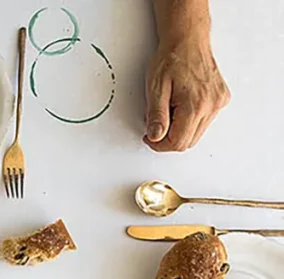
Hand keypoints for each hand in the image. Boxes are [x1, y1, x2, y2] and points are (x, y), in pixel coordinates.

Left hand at [144, 34, 229, 151]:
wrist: (187, 40)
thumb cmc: (171, 59)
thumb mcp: (155, 88)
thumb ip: (156, 115)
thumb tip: (155, 136)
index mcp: (195, 105)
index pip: (178, 142)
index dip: (160, 145)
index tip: (149, 138)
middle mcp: (212, 105)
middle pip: (189, 141)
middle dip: (169, 139)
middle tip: (155, 126)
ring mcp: (219, 102)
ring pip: (197, 132)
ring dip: (180, 129)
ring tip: (169, 109)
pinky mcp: (221, 98)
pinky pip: (205, 120)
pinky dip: (190, 120)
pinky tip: (181, 105)